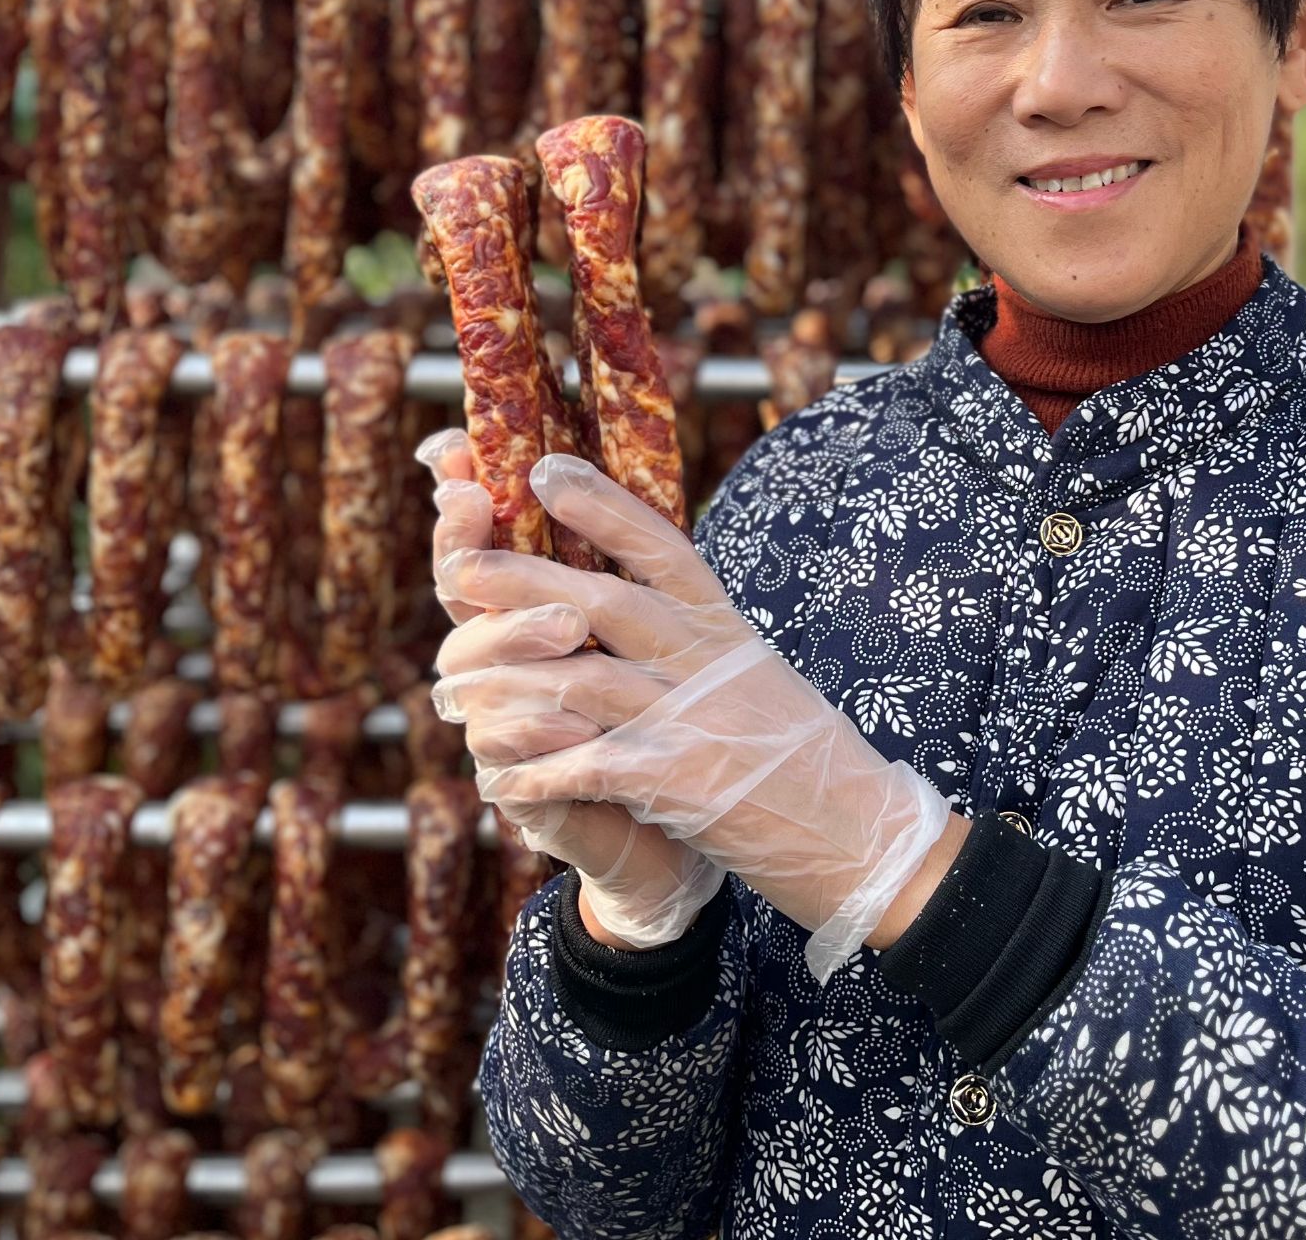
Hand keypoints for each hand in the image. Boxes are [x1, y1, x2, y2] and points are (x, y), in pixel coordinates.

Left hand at [432, 453, 956, 983]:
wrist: (858, 833)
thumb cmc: (800, 754)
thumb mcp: (754, 673)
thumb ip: (698, 641)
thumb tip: (641, 601)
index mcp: (725, 626)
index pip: (661, 547)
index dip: (601, 506)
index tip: (544, 470)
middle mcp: (707, 659)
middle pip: (603, 600)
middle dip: (523, 579)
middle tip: (459, 565)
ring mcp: (693, 717)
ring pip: (580, 678)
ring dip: (504, 683)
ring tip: (447, 690)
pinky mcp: (679, 782)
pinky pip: (588, 765)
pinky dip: (536, 770)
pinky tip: (497, 776)